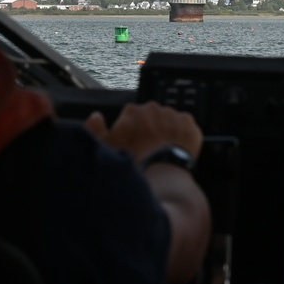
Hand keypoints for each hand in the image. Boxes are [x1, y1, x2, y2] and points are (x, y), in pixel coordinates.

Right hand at [85, 101, 202, 162]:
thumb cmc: (133, 163)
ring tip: (161, 151)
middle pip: (148, 117)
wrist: (162, 176)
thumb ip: (95, 129)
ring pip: (166, 121)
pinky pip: (183, 126)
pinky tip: (174, 149)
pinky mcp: (188, 124)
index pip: (129, 117)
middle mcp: (152, 108)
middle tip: (147, 150)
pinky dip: (180, 135)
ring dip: (164, 132)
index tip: (132, 144)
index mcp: (132, 111)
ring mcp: (172, 114)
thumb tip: (96, 117)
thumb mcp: (106, 148)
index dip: (130, 132)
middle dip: (147, 129)